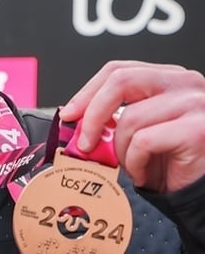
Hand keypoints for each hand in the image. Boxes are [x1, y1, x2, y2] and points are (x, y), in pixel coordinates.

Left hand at [59, 60, 204, 192]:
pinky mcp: (197, 130)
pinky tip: (144, 174)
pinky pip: (143, 142)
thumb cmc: (172, 162)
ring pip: (130, 118)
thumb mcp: (139, 131)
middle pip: (121, 81)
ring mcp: (195, 104)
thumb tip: (74, 116)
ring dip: (120, 150)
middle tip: (84, 141)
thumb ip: (114, 116)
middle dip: (93, 113)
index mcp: (169, 78)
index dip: (88, 91)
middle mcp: (186, 83)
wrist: (201, 191)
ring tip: (131, 166)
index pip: (119, 70)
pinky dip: (135, 163)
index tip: (70, 113)